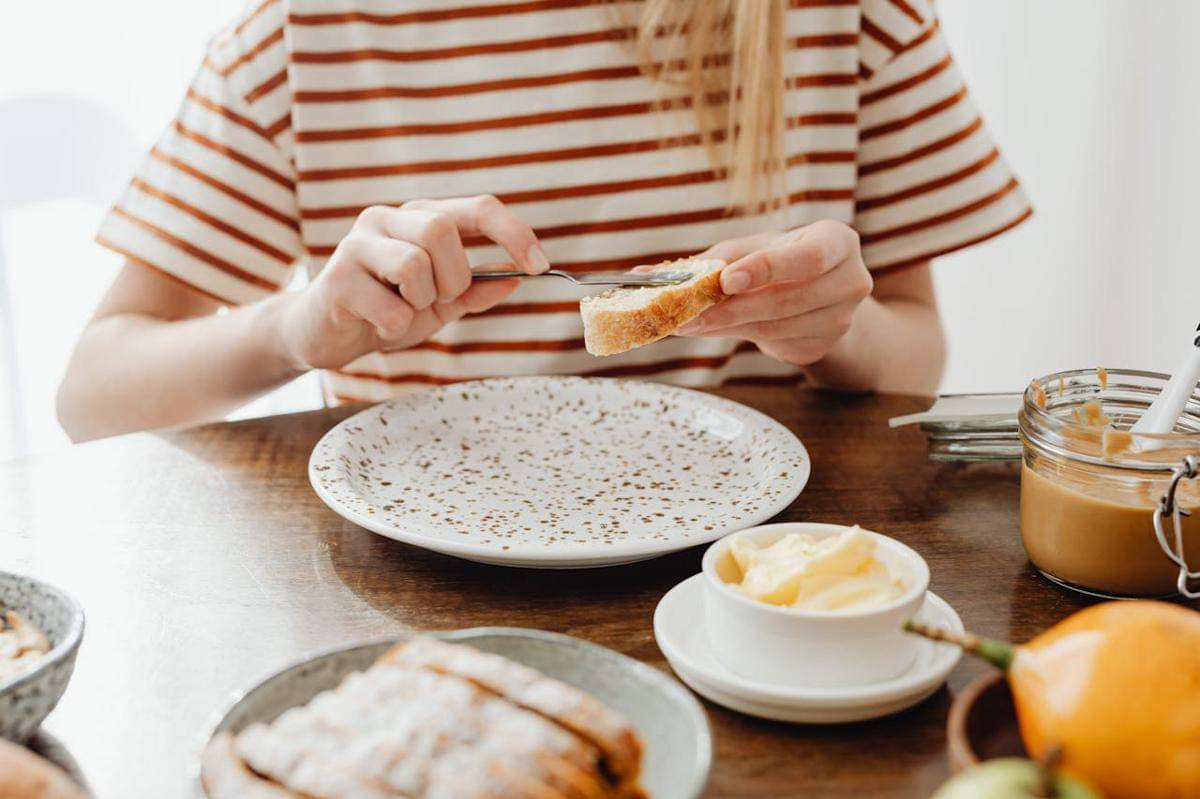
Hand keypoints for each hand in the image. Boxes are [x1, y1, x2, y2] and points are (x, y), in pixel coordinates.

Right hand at [277, 195, 548, 369]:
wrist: (322, 336)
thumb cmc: (385, 312)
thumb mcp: (440, 304)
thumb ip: (476, 289)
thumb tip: (517, 277)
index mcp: (420, 218)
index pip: (477, 207)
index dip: (513, 232)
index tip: (539, 265)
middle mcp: (388, 220)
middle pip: (442, 230)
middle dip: (454, 277)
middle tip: (437, 301)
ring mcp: (358, 245)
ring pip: (415, 263)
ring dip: (422, 301)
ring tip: (404, 311)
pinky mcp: (336, 278)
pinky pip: (391, 306)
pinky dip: (397, 326)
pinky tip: (379, 326)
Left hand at [677, 220, 873, 366]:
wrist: (816, 292)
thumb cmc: (779, 260)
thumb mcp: (752, 249)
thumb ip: (712, 261)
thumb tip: (645, 276)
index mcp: (838, 242)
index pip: (807, 257)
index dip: (766, 268)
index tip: (726, 280)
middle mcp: (850, 281)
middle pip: (787, 300)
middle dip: (732, 310)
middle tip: (687, 316)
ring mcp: (840, 320)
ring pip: (775, 327)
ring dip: (726, 327)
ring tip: (689, 322)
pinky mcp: (822, 347)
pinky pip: (774, 344)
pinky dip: (738, 337)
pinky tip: (716, 328)